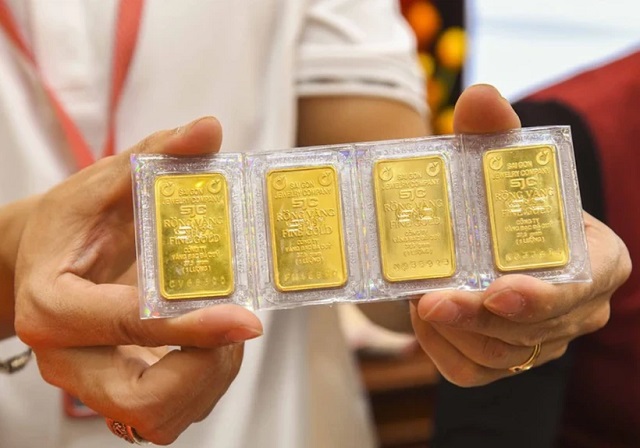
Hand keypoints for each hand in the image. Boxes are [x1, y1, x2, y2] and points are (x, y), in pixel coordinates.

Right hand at [14, 117, 262, 444]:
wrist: (50, 262)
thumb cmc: (75, 225)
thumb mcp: (105, 182)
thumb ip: (156, 155)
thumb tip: (208, 129)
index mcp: (53, 305)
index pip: (123, 323)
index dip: (187, 326)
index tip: (245, 320)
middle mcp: (66, 358)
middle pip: (139, 401)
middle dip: (202, 368)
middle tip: (234, 324)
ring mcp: (91, 384)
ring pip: (160, 419)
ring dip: (210, 378)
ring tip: (225, 328)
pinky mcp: (117, 397)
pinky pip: (169, 417)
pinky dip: (204, 387)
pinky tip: (211, 344)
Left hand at [410, 85, 631, 386]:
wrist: (482, 237)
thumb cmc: (500, 197)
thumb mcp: (497, 160)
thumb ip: (492, 131)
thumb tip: (478, 96)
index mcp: (595, 260)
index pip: (584, 287)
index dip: (543, 296)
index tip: (498, 290)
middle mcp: (575, 309)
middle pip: (534, 330)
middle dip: (480, 318)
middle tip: (431, 300)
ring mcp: (541, 341)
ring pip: (501, 355)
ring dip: (455, 332)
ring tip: (418, 299)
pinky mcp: (506, 360)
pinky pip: (473, 372)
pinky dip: (443, 351)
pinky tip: (423, 321)